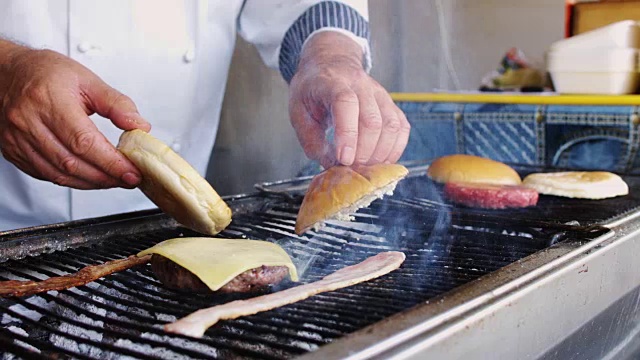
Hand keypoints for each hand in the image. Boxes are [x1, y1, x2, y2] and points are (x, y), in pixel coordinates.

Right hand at [0, 43, 150, 188]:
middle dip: (106, 176)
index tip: (132, 171)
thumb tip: (139, 126)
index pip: (84, 142)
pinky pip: (45, 175)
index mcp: (49, 100)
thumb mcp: (87, 79)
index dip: (111, 162)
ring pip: (58, 174)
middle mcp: (28, 122)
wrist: (6, 73)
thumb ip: (117, 104)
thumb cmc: (45, 73)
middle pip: (72, 162)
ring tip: (113, 180)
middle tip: (128, 178)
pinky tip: (89, 177)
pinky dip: (71, 181)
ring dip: (91, 182)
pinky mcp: (13, 152)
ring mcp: (18, 139)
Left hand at [289, 32, 409, 168]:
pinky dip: (395, 149)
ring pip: (391, 125)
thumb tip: (332, 165)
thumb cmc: (312, 90)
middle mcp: (360, 85)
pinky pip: (401, 128)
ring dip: (380, 153)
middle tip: (352, 169)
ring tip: (365, 168)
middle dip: (364, 152)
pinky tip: (381, 160)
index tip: (344, 159)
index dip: (347, 134)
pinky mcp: (391, 104)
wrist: (331, 63)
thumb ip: (312, 140)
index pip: (346, 103)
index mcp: (332, 83)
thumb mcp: (298, 112)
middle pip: (372, 120)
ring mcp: (380, 94)